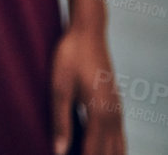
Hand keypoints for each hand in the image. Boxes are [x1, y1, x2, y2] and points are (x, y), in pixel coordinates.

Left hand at [51, 26, 125, 154]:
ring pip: (118, 147)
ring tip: (86, 154)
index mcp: (100, 115)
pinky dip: (110, 148)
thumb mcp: (59, 88)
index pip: (93, 153)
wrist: (88, 33)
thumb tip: (58, 151)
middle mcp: (113, 117)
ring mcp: (117, 111)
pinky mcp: (115, 105)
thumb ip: (60, 121)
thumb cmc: (70, 57)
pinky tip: (98, 149)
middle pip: (109, 154)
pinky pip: (118, 136)